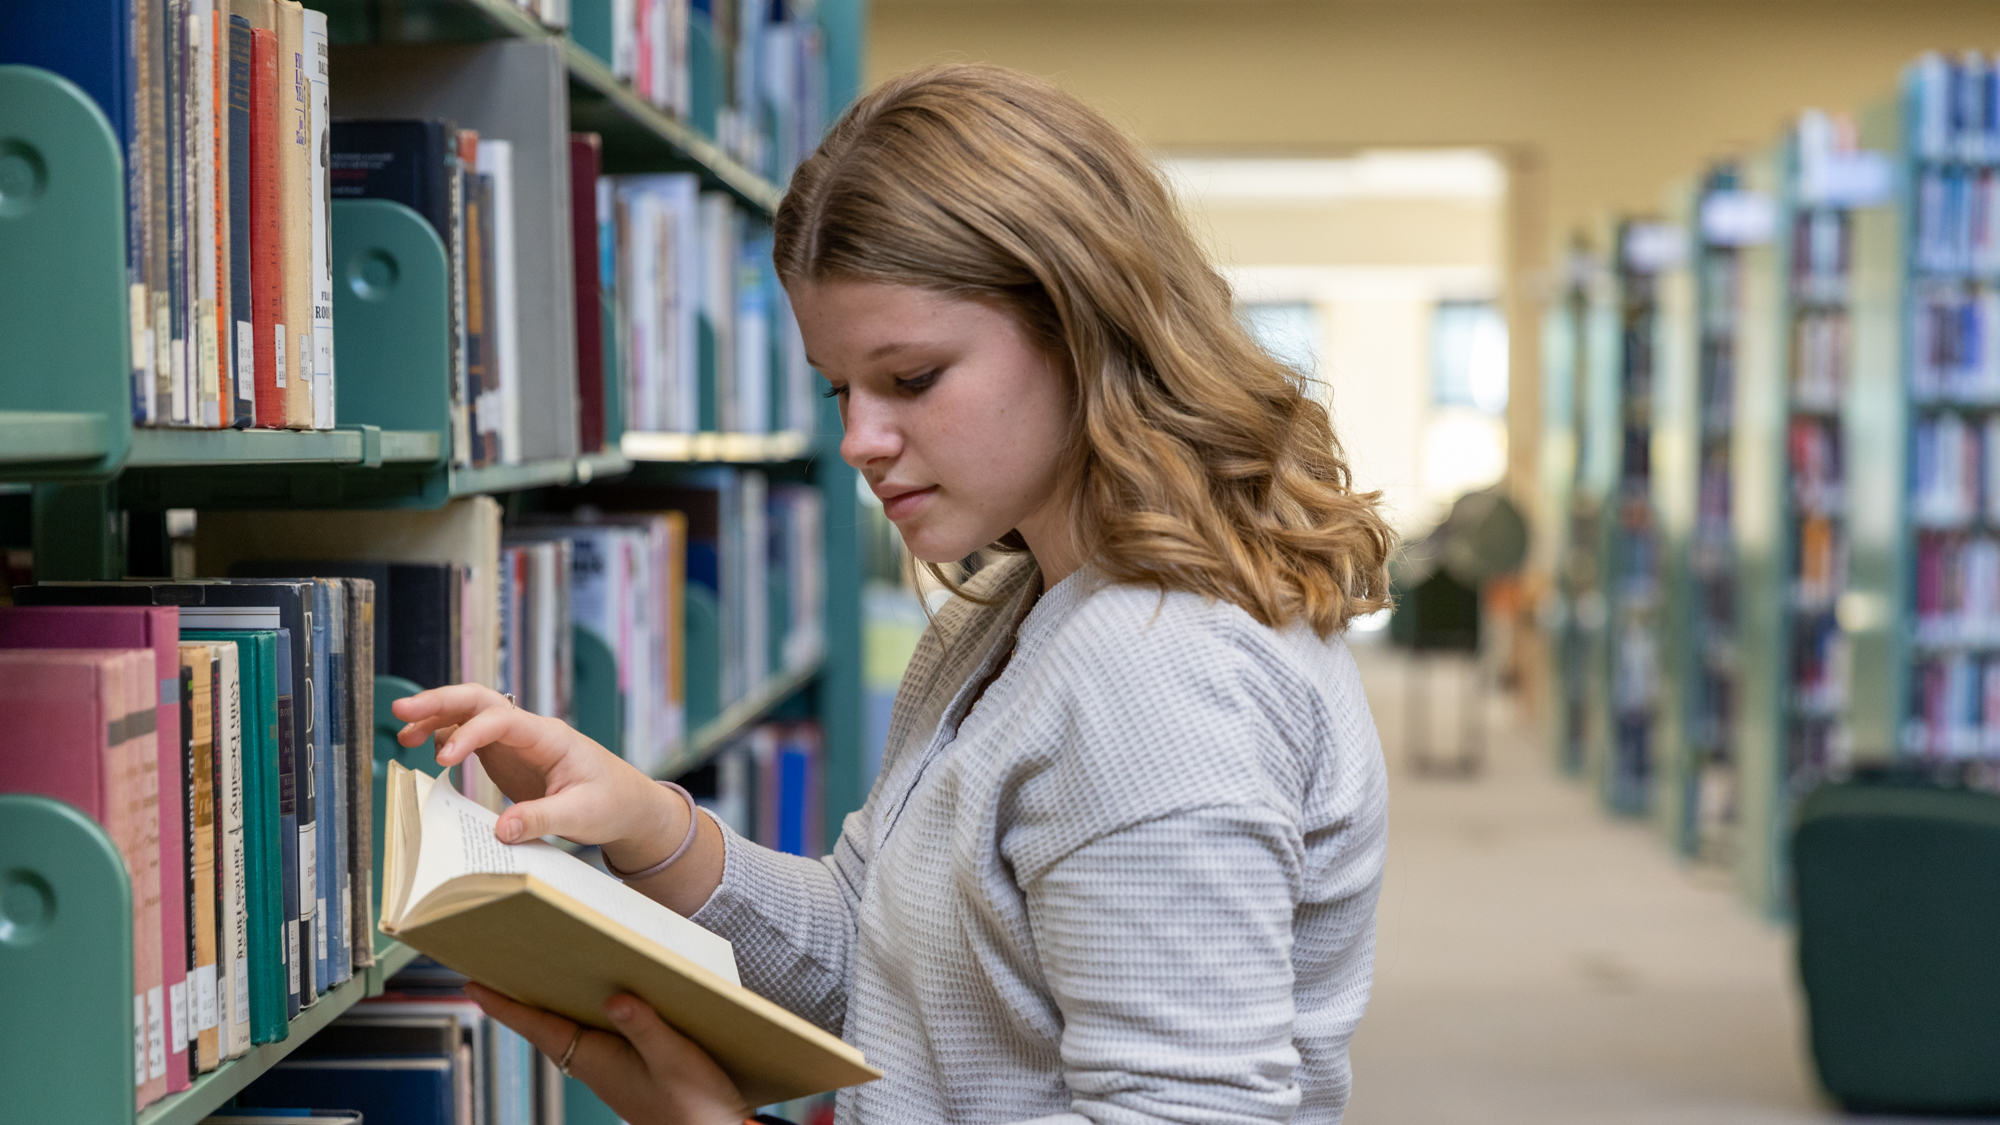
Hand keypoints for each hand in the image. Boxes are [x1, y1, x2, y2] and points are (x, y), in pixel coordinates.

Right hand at [389, 683, 678, 857]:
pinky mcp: (508, 757)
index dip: (469, 734)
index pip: (502, 720)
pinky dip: (447, 737)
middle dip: (441, 701)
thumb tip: (498, 831)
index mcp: (550, 737)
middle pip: (480, 701)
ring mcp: (517, 742)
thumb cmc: (611, 802)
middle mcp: (529, 732)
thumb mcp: (581, 815)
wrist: (627, 803)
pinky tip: (426, 747)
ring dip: (438, 717)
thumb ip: (541, 819)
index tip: (443, 758)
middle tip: (403, 710)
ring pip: (472, 714)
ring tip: (403, 732)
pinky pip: (473, 737)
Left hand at [466, 982, 749, 1124]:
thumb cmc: (696, 1105)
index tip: (473, 986)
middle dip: (519, 1002)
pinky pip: (593, 1036)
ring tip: (532, 979)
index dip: (506, 1006)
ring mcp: (610, 1070)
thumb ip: (644, 1026)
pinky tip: (594, 1000)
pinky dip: (581, 1015)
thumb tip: (615, 997)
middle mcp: (596, 1065)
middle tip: (492, 973)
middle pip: (546, 1027)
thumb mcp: (674, 1059)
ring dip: (548, 1007)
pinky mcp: (628, 1070)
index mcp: (598, 1060)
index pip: (540, 1027)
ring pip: (568, 1031)